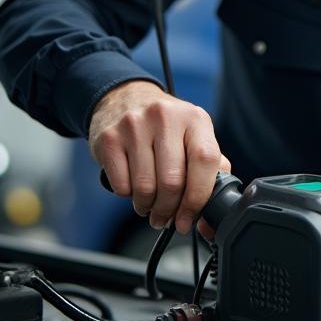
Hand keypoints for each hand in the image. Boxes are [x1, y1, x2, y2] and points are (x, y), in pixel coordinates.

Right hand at [88, 80, 230, 234]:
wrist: (126, 98)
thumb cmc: (167, 128)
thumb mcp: (194, 138)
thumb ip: (210, 173)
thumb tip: (209, 221)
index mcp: (195, 119)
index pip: (205, 161)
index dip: (198, 197)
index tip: (189, 217)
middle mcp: (165, 117)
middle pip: (172, 181)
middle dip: (170, 209)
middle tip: (166, 218)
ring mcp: (134, 125)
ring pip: (145, 187)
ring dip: (148, 207)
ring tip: (150, 205)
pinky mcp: (109, 138)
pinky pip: (121, 185)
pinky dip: (128, 196)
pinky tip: (133, 188)